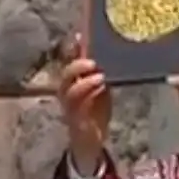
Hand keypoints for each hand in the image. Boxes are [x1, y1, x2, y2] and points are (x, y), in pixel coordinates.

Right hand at [58, 34, 111, 173]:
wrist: (90, 144)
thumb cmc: (95, 114)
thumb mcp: (100, 91)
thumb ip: (102, 75)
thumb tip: (112, 55)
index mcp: (72, 83)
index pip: (69, 61)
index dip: (72, 48)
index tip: (80, 34)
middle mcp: (66, 92)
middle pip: (65, 73)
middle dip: (76, 63)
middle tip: (92, 60)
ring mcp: (68, 106)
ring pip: (69, 88)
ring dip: (83, 80)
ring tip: (99, 75)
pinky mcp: (75, 119)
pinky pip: (78, 105)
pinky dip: (88, 94)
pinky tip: (100, 87)